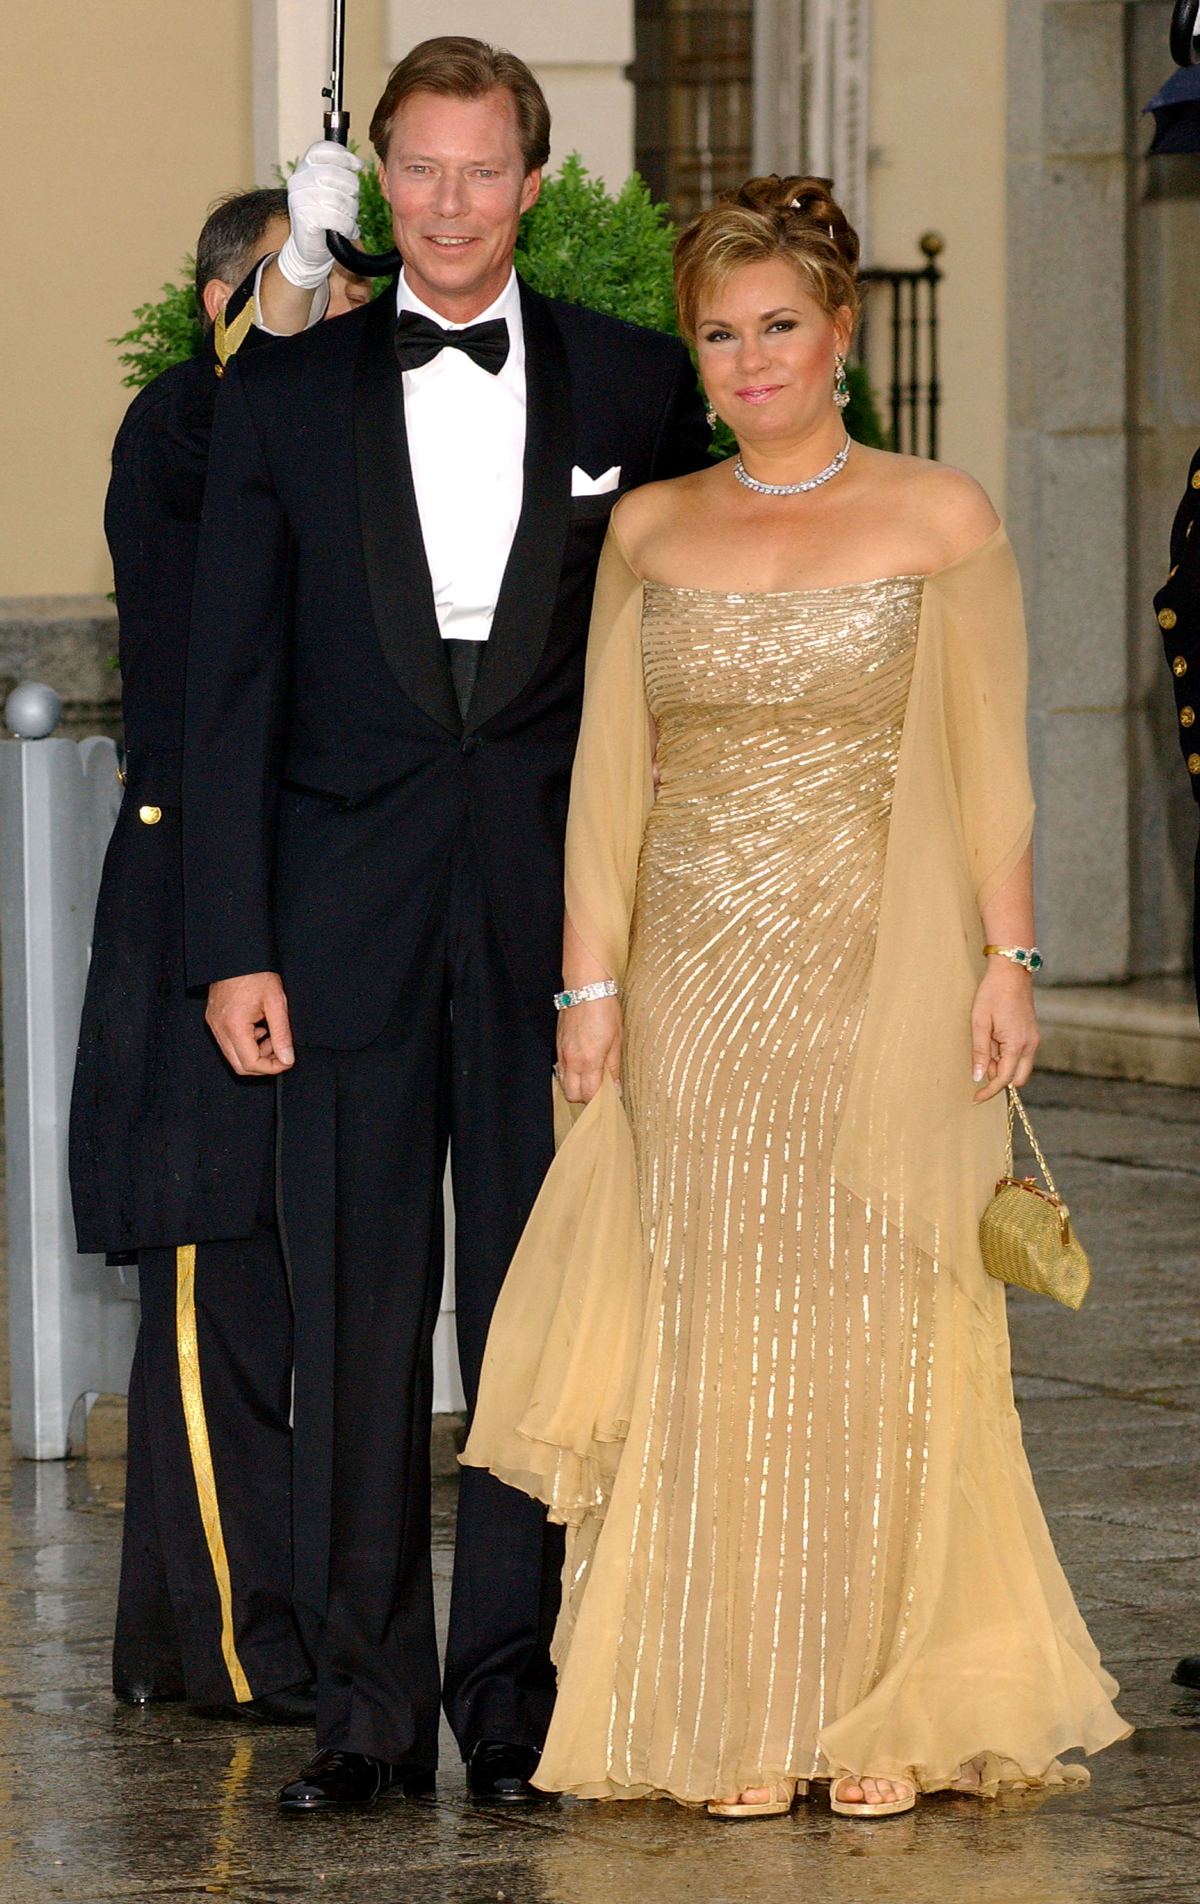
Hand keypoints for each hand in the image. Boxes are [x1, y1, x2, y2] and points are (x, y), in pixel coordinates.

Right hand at [206, 972, 294, 1075]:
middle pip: (239, 1066)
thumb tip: (287, 1058)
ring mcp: (214, 1025)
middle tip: (280, 1052)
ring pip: (233, 1056)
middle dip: (263, 1064)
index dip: (271, 1068)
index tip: (287, 1061)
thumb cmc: (256, 973)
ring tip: (271, 1035)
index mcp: (234, 1026)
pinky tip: (259, 1028)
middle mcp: (219, 1028)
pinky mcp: (214, 1020)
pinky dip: (246, 1044)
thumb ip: (282, 1034)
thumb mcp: (276, 1003)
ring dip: (255, 1053)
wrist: (237, 955)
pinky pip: (228, 1043)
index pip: (251, 1063)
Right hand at [278, 141, 361, 289]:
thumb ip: (337, 174)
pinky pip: (336, 218)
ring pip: (338, 197)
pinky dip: (347, 227)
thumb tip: (358, 163)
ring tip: (349, 220)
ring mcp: (299, 199)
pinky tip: (348, 231)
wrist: (308, 251)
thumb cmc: (323, 219)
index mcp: (303, 169)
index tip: (358, 166)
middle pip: (336, 174)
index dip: (344, 156)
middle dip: (352, 189)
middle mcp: (298, 180)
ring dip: (351, 211)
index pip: (323, 150)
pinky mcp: (305, 219)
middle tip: (352, 203)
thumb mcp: (327, 191)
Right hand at [556, 997, 622, 1103]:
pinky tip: (581, 1066)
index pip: (589, 1095)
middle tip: (599, 1090)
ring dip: (575, 1086)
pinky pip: (560, 1069)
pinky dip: (569, 1074)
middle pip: (572, 1095)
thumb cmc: (604, 1010)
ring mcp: (562, 1053)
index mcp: (589, 1061)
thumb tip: (615, 1088)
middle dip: (584, 1098)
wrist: (586, 988)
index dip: (599, 1101)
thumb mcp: (617, 1040)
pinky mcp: (558, 1045)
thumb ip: (613, 1068)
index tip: (609, 1098)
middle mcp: (572, 1060)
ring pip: (563, 1083)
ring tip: (590, 1078)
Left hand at [971, 960, 1038, 1103]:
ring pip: (1019, 1066)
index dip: (990, 1092)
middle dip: (998, 1077)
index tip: (976, 1099)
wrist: (1011, 972)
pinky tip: (995, 1037)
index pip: (1006, 1079)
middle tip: (981, 1060)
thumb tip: (978, 1077)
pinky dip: (1007, 1054)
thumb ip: (980, 1052)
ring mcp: (1033, 1040)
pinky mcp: (1032, 1035)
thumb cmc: (992, 994)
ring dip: (1002, 1063)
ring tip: (987, 1038)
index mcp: (1017, 1044)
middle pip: (1017, 1078)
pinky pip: (1020, 1055)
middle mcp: (1030, 1045)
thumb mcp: (979, 1023)